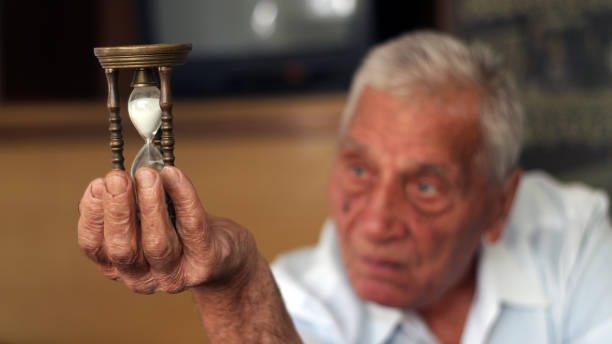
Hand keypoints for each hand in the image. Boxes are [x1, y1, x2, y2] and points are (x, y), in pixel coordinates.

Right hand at [77, 166, 257, 293]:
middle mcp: (141, 278)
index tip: (97, 185)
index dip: (92, 216)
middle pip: (124, 249)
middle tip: (118, 178)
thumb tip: (114, 178)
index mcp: (117, 267)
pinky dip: (183, 197)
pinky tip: (174, 175)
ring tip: (147, 175)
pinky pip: (192, 226)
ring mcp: (174, 275)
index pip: (94, 246)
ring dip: (150, 205)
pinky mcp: (204, 263)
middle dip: (118, 210)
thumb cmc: (175, 231)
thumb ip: (126, 206)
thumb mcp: (143, 222)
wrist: (221, 254)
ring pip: (158, 243)